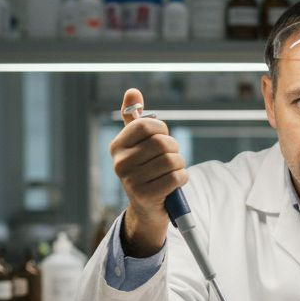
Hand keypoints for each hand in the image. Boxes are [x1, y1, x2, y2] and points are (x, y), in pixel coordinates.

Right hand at [110, 88, 187, 256]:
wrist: (146, 208)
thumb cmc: (145, 170)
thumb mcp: (137, 144)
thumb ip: (134, 117)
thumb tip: (132, 92)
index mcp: (117, 146)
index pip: (147, 125)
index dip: (162, 129)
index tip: (162, 137)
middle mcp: (120, 163)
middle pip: (162, 143)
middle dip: (174, 148)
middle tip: (171, 157)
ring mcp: (131, 181)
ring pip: (171, 160)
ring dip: (179, 164)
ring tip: (172, 171)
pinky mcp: (146, 196)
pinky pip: (176, 177)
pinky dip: (182, 178)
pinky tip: (174, 183)